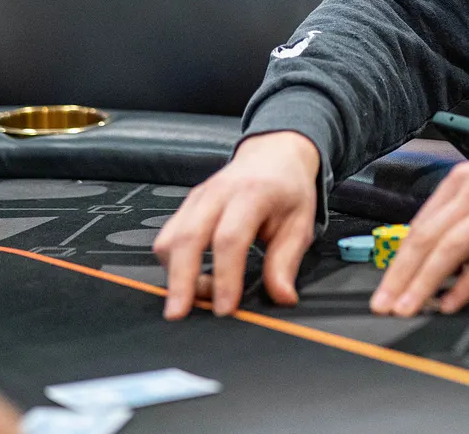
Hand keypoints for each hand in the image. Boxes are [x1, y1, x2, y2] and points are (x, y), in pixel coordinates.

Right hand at [153, 130, 318, 319]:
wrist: (274, 153)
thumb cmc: (287, 188)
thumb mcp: (300, 222)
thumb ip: (286, 261)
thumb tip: (282, 297)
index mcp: (252, 194)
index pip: (230, 239)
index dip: (225, 277)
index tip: (224, 308)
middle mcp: (218, 193)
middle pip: (187, 238)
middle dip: (181, 280)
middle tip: (180, 314)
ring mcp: (197, 198)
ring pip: (170, 238)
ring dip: (175, 274)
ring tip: (195, 298)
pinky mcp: (186, 206)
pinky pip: (168, 237)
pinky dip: (173, 264)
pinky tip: (192, 280)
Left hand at [370, 140, 468, 316]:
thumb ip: (467, 214)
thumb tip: (439, 256)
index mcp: (465, 178)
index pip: (420, 224)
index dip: (398, 259)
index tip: (385, 286)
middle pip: (427, 237)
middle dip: (401, 276)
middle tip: (384, 304)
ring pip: (450, 248)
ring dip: (425, 283)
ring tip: (409, 307)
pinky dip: (466, 283)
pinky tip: (452, 301)